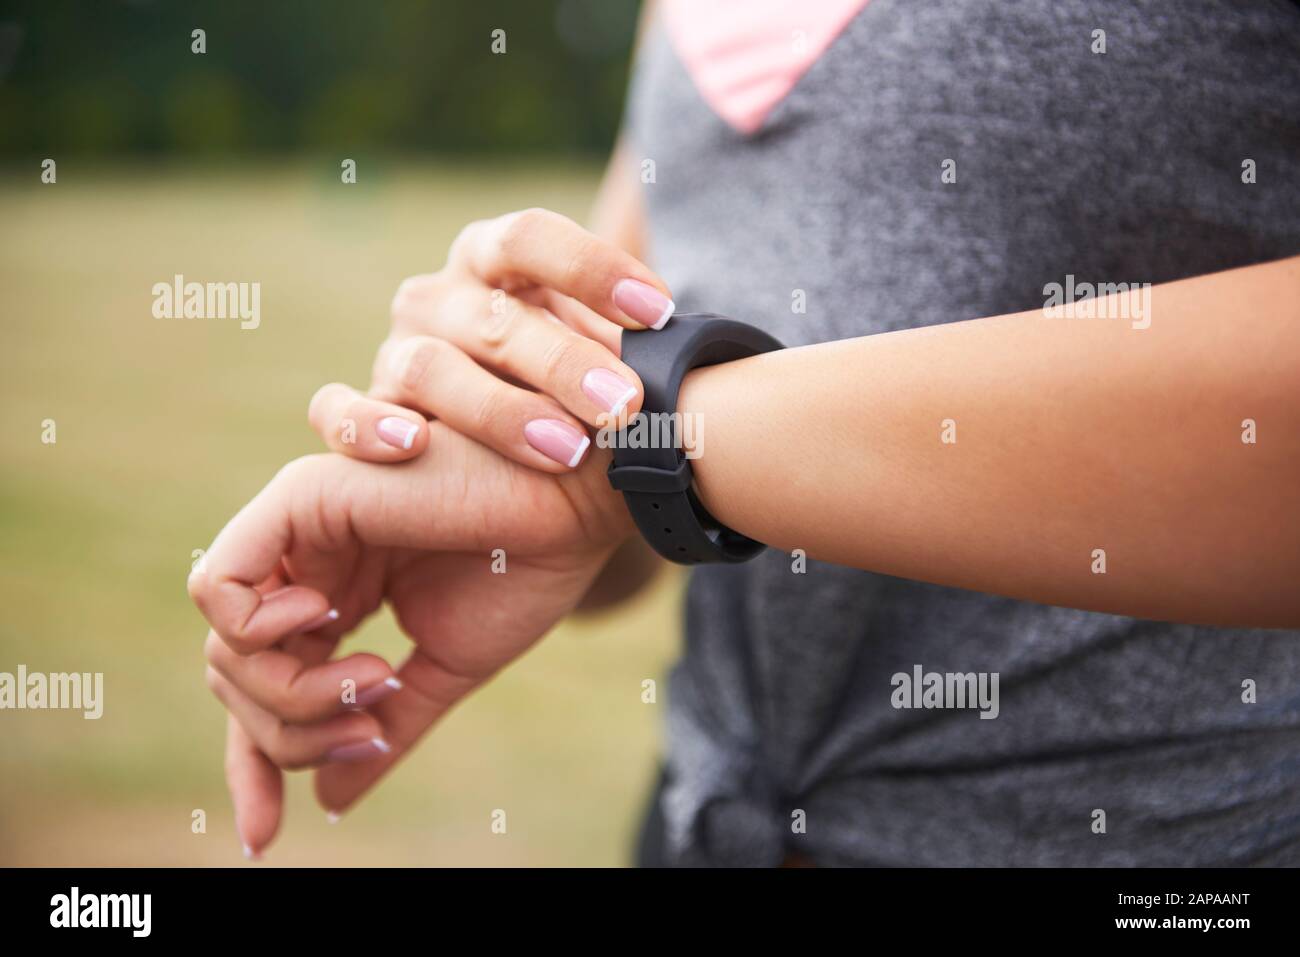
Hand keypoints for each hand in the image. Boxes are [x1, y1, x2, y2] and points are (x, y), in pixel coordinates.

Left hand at [189, 425, 632, 856]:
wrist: (572, 504)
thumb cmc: (524, 569)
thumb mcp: (447, 668)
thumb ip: (387, 725)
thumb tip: (329, 800)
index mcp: (340, 594)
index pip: (265, 684)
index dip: (256, 762)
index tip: (266, 834)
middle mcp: (310, 563)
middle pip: (237, 674)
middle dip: (287, 734)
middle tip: (368, 733)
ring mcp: (300, 530)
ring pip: (224, 643)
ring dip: (290, 692)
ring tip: (375, 680)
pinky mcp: (301, 499)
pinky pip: (220, 587)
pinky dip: (257, 631)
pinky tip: (330, 625)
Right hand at [309, 207, 674, 469]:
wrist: (517, 472)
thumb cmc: (573, 401)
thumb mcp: (606, 366)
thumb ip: (634, 351)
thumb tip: (693, 352)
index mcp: (496, 261)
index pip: (531, 236)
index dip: (592, 265)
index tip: (659, 312)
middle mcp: (441, 297)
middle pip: (494, 315)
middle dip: (565, 361)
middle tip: (626, 406)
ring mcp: (396, 353)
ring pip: (429, 367)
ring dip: (499, 410)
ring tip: (564, 449)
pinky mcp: (361, 409)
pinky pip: (336, 410)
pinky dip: (365, 424)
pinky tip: (411, 446)